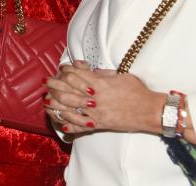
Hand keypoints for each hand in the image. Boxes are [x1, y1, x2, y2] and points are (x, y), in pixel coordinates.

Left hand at [45, 61, 161, 134]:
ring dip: (56, 104)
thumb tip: (87, 69)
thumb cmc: (137, 91)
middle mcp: (95, 99)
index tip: (61, 68)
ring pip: (70, 109)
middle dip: (54, 85)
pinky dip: (69, 125)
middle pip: (68, 91)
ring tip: (46, 100)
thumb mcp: (119, 75)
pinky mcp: (99, 125)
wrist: (149, 111)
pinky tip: (60, 122)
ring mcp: (96, 113)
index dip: (66, 70)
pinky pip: (80, 126)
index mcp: (99, 84)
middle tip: (46, 82)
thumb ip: (101, 73)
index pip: (75, 75)